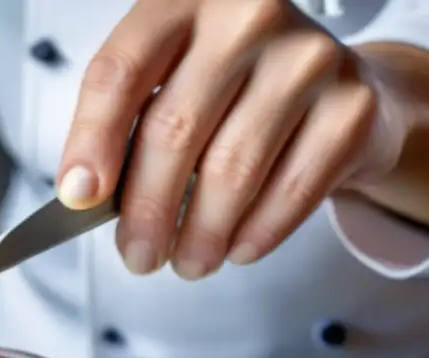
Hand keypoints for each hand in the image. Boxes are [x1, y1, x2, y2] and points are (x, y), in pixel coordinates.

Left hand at [56, 0, 403, 278]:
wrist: (338, 86)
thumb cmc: (236, 91)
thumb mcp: (173, 84)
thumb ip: (128, 127)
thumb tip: (84, 195)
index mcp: (184, 4)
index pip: (119, 73)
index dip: (91, 141)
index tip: (78, 197)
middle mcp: (248, 16)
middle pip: (173, 131)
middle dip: (147, 211)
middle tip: (138, 255)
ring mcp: (306, 57)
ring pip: (230, 170)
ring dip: (200, 234)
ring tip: (187, 261)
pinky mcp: (350, 107)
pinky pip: (289, 191)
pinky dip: (255, 232)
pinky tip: (237, 248)